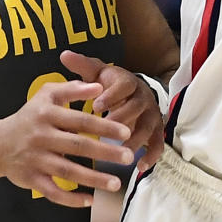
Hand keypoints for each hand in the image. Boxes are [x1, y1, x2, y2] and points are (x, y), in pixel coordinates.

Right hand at [0, 79, 132, 206]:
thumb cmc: (29, 116)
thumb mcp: (46, 96)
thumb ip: (72, 89)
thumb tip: (99, 86)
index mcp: (47, 114)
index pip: (81, 120)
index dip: (105, 126)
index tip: (126, 132)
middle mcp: (41, 137)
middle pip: (78, 146)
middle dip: (105, 152)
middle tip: (128, 157)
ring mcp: (36, 160)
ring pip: (68, 172)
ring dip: (93, 179)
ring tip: (116, 183)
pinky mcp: (31, 179)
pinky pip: (53, 192)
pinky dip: (71, 199)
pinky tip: (90, 200)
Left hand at [60, 49, 165, 173]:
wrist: (131, 91)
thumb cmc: (109, 84)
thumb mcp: (97, 73)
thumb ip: (82, 66)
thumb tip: (64, 54)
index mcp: (128, 82)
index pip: (123, 87)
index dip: (111, 96)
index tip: (96, 107)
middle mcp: (143, 97)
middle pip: (137, 107)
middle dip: (123, 119)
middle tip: (106, 132)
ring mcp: (152, 115)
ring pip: (148, 127)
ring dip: (136, 140)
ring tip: (122, 153)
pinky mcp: (156, 130)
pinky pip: (157, 143)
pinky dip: (151, 155)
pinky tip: (140, 167)